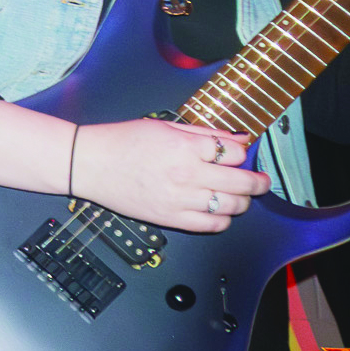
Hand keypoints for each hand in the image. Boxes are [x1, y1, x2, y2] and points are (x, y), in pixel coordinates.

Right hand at [69, 119, 267, 233]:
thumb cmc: (121, 141)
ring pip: (232, 206)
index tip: (239, 155)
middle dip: (258, 181)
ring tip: (239, 197)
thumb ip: (204, 133)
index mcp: (185, 147)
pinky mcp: (171, 219)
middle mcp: (186, 174)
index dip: (242, 154)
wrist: (88, 163)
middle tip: (261, 181)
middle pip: (242, 182)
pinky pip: (212, 225)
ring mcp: (180, 200)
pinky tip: (219, 210)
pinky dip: (223, 219)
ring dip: (242, 202)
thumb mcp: (164, 125)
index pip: (235, 154)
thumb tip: (237, 138)